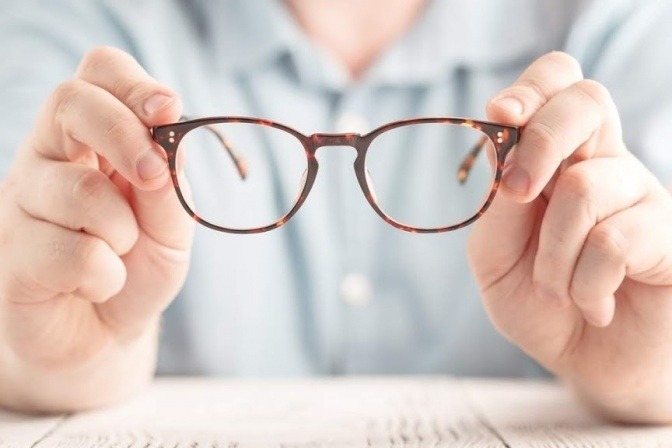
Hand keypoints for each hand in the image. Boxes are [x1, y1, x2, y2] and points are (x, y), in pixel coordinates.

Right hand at [0, 47, 193, 410]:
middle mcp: (48, 158)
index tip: (168, 110)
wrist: (107, 332)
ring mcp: (20, 203)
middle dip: (125, 134)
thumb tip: (166, 144)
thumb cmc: (138, 266)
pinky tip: (95, 286)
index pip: (98, 75)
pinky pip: (73, 253)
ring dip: (123, 232)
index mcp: (91, 140)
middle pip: (69, 102)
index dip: (134, 84)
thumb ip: (170, 187)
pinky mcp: (10, 256)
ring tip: (119, 255)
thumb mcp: (172, 226)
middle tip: (154, 178)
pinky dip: (106, 276)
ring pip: (79, 190)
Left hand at [467, 52, 671, 422]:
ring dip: (551, 254)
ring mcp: (643, 198)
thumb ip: (495, 208)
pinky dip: (584, 283)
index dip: (532, 87)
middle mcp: (605, 166)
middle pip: (587, 101)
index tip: (501, 115)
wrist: (589, 362)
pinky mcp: (671, 236)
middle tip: (518, 194)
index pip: (559, 85)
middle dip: (538, 141)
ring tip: (556, 290)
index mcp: (558, 160)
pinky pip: (615, 240)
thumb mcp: (495, 257)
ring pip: (585, 187)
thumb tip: (503, 157)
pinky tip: (593, 303)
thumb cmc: (540, 302)